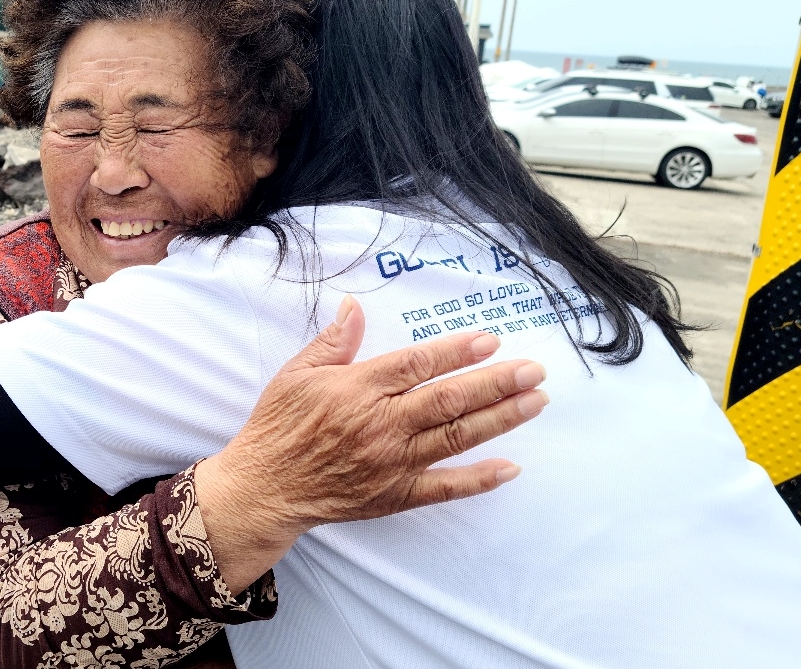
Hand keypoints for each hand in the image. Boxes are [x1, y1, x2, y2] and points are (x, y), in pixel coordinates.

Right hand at [195, 296, 546, 591]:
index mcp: (358, 389)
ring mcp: (392, 462)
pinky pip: (445, 487)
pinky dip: (479, 479)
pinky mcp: (395, 495)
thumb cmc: (279, 425)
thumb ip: (334, 341)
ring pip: (456, 437)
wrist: (266, 487)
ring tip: (534, 401)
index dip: (456, 351)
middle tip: (534, 370)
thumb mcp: (298, 373)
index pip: (417, 365)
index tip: (490, 340)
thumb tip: (354, 305)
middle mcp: (381, 424)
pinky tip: (510, 467)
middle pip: (449, 399)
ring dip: (499, 419)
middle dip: (496, 382)